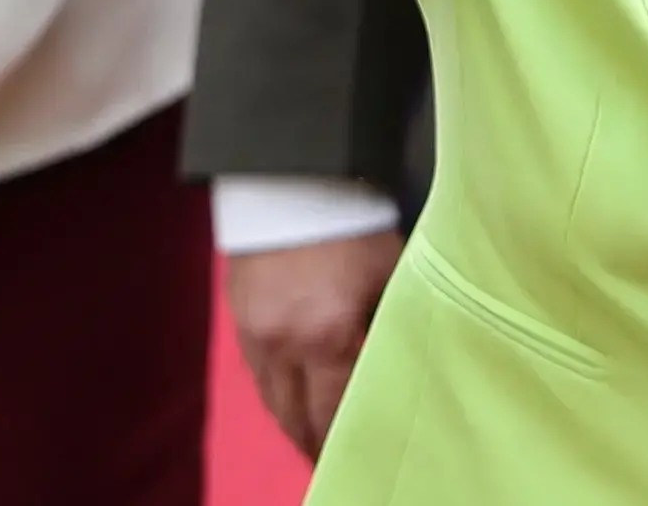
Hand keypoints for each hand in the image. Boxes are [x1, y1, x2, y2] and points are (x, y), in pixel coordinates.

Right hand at [227, 228, 404, 459]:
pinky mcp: (241, 320)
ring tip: (314, 446)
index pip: (338, 411)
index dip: (348, 441)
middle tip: (336, 467)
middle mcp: (284, 345)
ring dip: (294, 426)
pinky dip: (276, 397)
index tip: (364, 461)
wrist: (292, 180)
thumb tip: (407, 360)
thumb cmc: (354, 224)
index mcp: (326, 336)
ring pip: (272, 402)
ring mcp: (256, 335)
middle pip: (298, 418)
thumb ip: (393, 321)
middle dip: (316, 446)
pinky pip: (258, 376)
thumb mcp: (390, 271)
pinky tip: (291, 405)